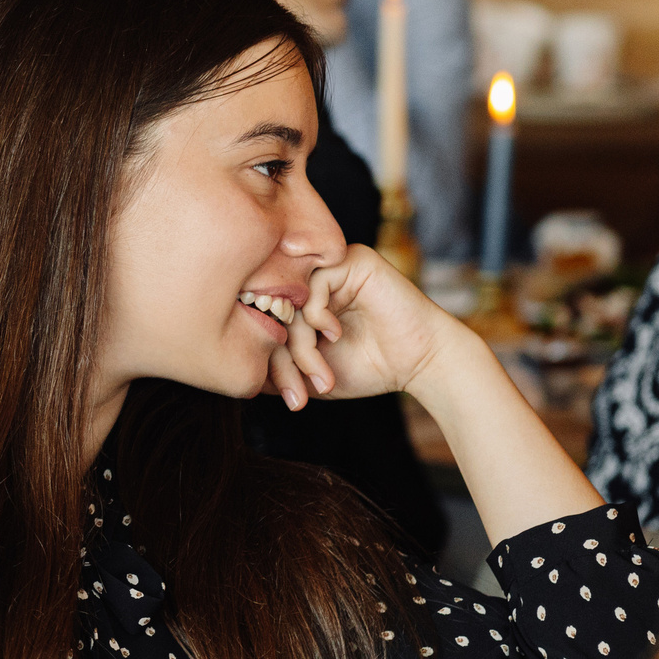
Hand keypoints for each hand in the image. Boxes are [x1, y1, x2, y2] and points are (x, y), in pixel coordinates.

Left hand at [267, 243, 460, 410]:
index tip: (290, 397)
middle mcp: (314, 281)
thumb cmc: (370, 367)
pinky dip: (318, 316)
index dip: (270, 362)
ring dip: (302, 348)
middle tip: (299, 395)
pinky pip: (315, 284)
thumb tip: (237, 371)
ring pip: (292, 304)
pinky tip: (335, 337)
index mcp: (302, 302)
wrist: (422, 363)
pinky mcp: (352, 261)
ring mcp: (332, 269)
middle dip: (284, 362)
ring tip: (322, 377)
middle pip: (275, 315)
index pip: (267, 324)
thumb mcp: (312, 374)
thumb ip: (277, 368)